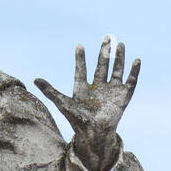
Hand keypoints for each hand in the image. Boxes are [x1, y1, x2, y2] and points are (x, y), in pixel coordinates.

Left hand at [35, 37, 139, 170]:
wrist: (94, 133)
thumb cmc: (77, 121)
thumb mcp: (62, 103)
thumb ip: (50, 90)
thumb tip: (35, 79)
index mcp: (83, 89)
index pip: (81, 70)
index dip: (80, 59)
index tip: (79, 46)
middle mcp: (97, 89)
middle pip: (102, 66)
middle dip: (104, 52)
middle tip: (107, 37)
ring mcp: (111, 92)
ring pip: (116, 71)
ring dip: (119, 58)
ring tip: (121, 44)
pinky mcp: (122, 97)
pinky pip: (130, 82)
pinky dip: (134, 72)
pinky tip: (136, 60)